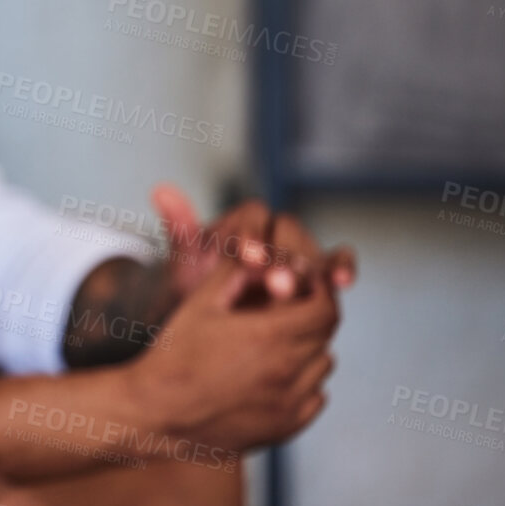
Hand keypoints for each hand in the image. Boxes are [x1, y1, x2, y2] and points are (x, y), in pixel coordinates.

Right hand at [128, 255, 339, 453]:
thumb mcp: (200, 303)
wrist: (156, 413)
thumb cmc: (174, 355)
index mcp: (270, 336)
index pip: (325, 308)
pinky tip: (275, 375)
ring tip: (277, 342)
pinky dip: (304, 383)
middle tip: (286, 309)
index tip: (302, 285)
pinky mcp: (285, 427)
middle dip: (311, 316)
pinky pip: (315, 398)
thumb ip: (234, 272)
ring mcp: (289, 403)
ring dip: (309, 348)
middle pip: (326, 335)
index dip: (318, 292)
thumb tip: (259, 252)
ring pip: (323, 366)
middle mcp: (287, 371)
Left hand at [152, 184, 356, 303]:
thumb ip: (180, 229)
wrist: (205, 315)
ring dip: (321, 266)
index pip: (253, 218)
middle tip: (280, 285)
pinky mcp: (316, 278)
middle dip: (286, 259)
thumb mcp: (183, 261)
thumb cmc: (193, 284)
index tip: (248, 258)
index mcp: (242, 222)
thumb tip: (161, 189)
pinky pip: (333, 268)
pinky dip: (341, 269)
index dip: (252, 236)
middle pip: (289, 234)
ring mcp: (297, 254)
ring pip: (315, 251)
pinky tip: (344, 282)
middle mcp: (274, 232)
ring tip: (327, 283)